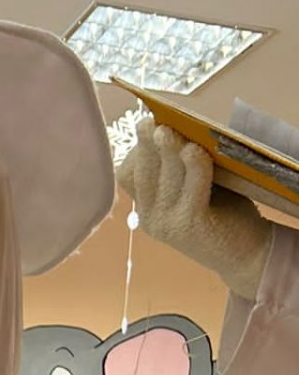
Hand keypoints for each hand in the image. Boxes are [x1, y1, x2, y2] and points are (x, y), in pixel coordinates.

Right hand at [118, 118, 273, 298]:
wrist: (246, 253)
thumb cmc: (224, 212)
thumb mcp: (195, 188)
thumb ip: (180, 168)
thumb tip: (172, 128)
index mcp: (147, 209)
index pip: (127, 176)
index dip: (135, 150)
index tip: (147, 125)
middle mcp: (150, 219)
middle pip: (141, 172)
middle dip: (145, 144)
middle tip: (148, 121)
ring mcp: (166, 224)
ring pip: (163, 176)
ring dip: (166, 150)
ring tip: (169, 129)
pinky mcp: (188, 225)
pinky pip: (190, 186)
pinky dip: (193, 165)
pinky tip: (195, 149)